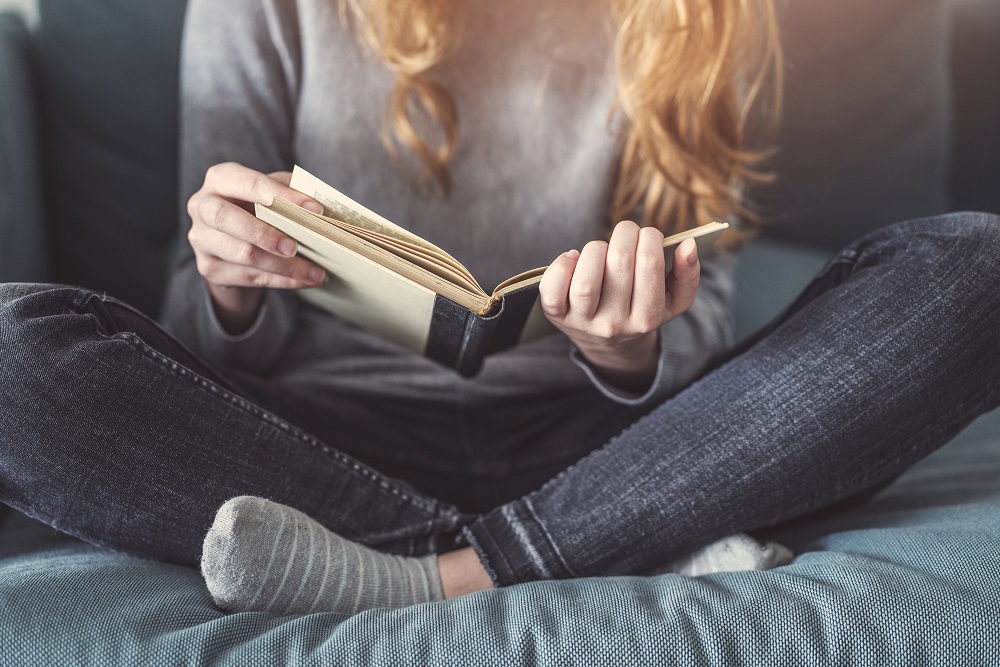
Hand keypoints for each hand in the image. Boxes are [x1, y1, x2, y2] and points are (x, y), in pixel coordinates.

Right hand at [186, 162, 327, 333]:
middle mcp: (202, 206)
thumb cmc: (256, 208)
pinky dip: (281, 280)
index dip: (281, 195)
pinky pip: (248, 277)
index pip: (248, 183)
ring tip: (315, 273)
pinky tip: (304, 281)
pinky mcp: (209, 268)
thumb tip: (319, 203)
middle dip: (265, 234)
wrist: (233, 241)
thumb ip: (290, 191)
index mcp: (220, 179)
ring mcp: (201, 239)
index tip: (315, 209)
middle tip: (296, 247)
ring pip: (242, 254)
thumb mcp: (271, 192)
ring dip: (284, 266)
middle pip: (227, 218)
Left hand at [538, 220, 700, 392]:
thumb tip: (689, 245)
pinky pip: (551, 291)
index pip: (649, 263)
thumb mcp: (673, 299)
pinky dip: (559, 267)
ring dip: (594, 250)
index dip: (649, 236)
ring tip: (601, 250)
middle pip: (618, 263)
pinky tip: (572, 257)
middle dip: (624, 234)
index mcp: (647, 318)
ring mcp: (583, 322)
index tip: (648, 235)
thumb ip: (688, 275)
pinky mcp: (557, 315)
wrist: (608, 342)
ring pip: (585, 281)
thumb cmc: (642, 307)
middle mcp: (614, 325)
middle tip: (626, 234)